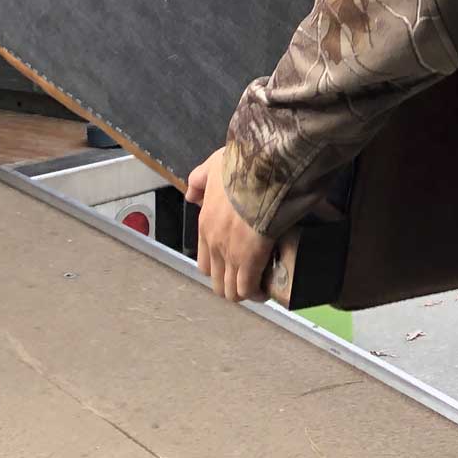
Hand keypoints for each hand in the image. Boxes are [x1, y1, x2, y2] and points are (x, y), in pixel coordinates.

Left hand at [186, 148, 274, 303]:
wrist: (263, 168)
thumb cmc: (242, 165)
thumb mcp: (213, 165)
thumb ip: (199, 180)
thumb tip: (192, 195)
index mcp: (205, 223)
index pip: (204, 261)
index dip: (220, 268)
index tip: (234, 265)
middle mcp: (213, 242)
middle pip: (216, 280)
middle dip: (232, 284)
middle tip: (248, 278)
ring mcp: (230, 253)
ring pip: (231, 289)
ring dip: (244, 292)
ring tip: (259, 287)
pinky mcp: (250, 258)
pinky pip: (248, 289)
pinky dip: (256, 293)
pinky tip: (266, 290)